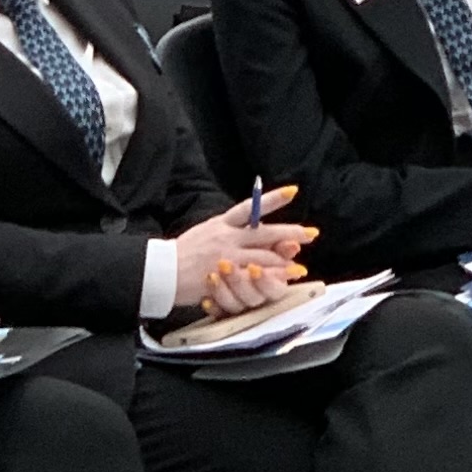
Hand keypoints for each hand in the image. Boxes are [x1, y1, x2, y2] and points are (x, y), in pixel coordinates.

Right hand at [174, 186, 309, 309]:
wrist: (161, 271)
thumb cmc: (182, 254)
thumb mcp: (205, 232)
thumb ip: (228, 230)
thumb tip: (254, 229)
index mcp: (221, 223)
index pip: (250, 207)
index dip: (272, 199)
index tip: (293, 191)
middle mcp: (226, 236)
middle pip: (265, 232)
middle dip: (290, 233)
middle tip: (310, 234)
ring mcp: (227, 256)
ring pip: (263, 257)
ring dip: (284, 262)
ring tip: (299, 266)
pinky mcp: (226, 275)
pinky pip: (252, 277)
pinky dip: (269, 279)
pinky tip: (282, 280)